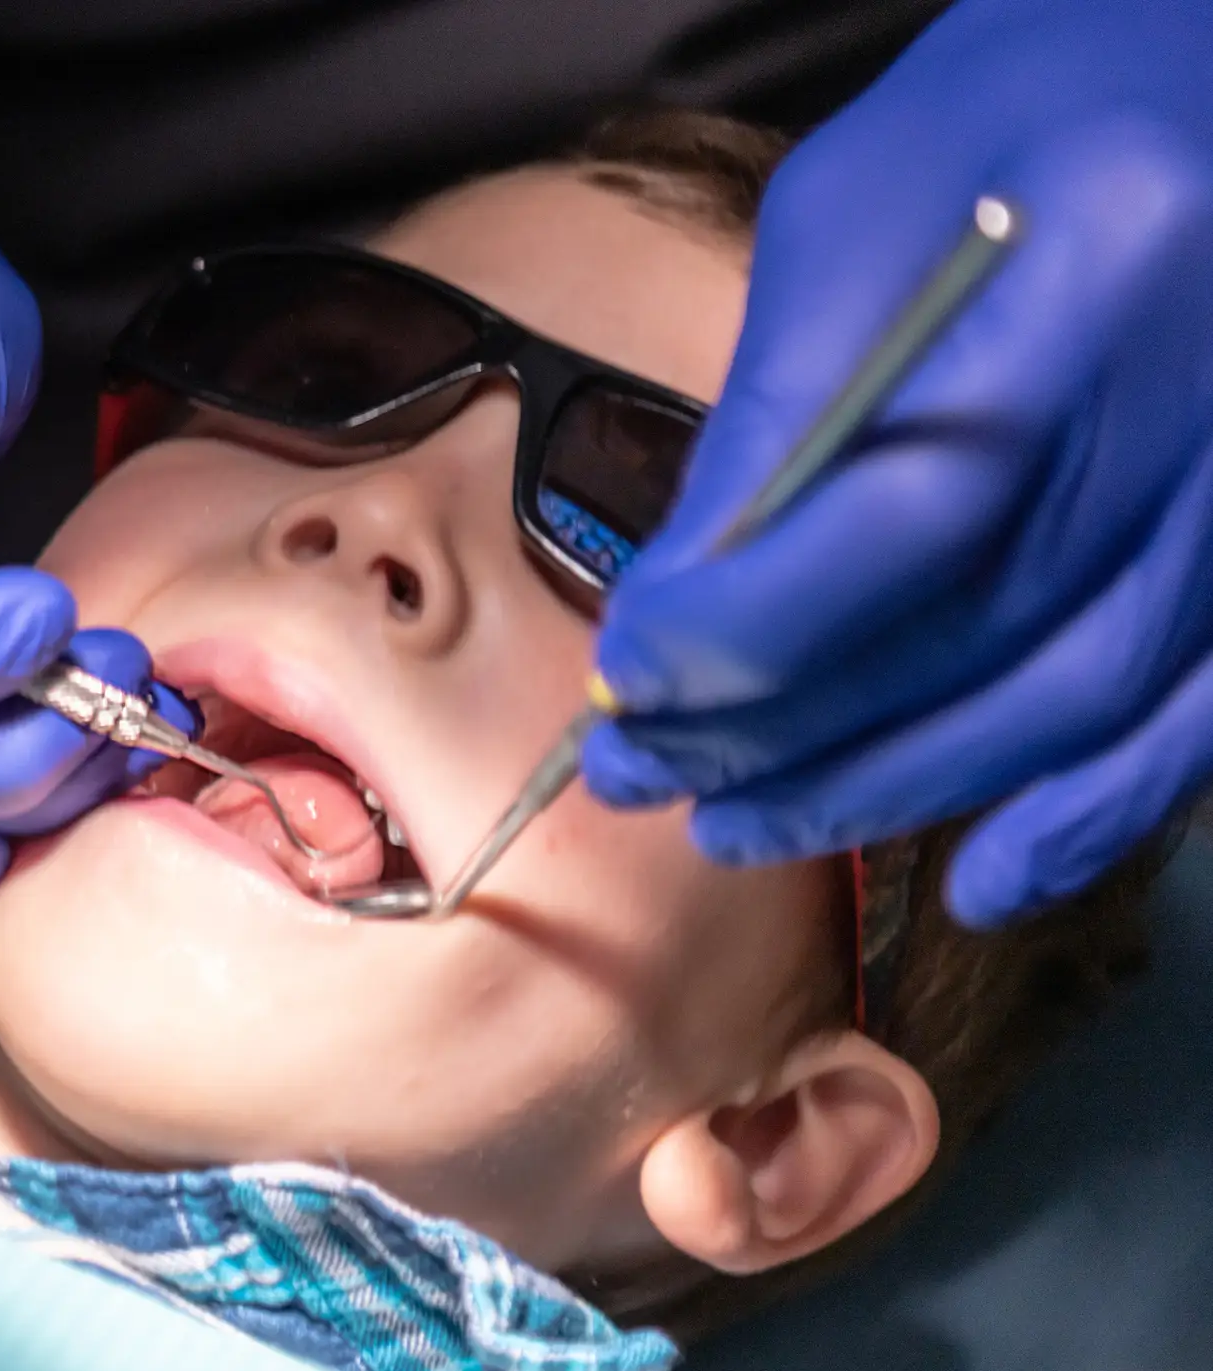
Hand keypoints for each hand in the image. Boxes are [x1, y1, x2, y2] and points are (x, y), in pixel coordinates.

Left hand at [580, 0, 1212, 926]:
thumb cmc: (1006, 113)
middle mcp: (1207, 397)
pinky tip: (976, 879)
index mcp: (1103, 262)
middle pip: (978, 629)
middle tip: (645, 770)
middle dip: (783, 726)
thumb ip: (778, 409)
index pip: (912, 506)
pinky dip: (1084, 813)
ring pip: (1066, 699)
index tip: (628, 677)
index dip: (750, 622)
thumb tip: (678, 608)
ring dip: (890, 787)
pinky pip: (1190, 719)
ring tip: (741, 820)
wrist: (1195, 73)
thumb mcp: (855, 212)